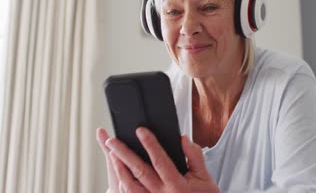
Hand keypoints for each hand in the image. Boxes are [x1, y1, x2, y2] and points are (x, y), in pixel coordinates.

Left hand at [96, 127, 218, 192]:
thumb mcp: (205, 176)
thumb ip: (194, 155)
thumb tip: (182, 138)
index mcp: (177, 185)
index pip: (160, 161)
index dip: (150, 144)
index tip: (141, 131)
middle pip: (139, 172)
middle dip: (124, 154)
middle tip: (112, 141)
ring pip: (130, 186)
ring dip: (119, 169)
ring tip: (111, 154)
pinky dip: (122, 183)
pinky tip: (118, 172)